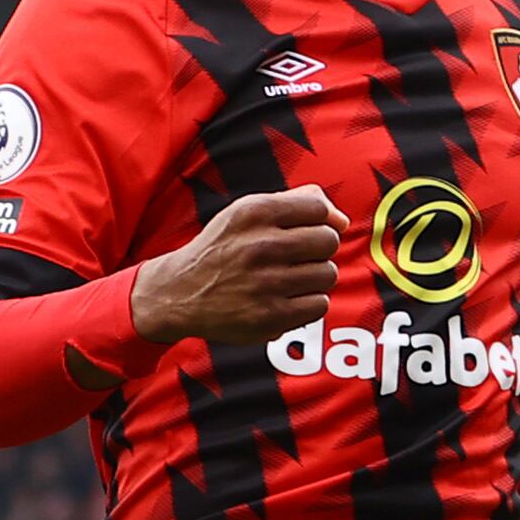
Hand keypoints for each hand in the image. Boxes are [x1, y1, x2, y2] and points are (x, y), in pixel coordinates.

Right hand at [130, 185, 347, 346]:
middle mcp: (260, 246)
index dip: (321, 220)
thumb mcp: (246, 212)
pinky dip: (309, 303)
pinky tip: (288, 298)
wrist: (180, 293)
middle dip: (320, 249)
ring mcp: (265, 284)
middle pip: (328, 241)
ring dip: (315, 277)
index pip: (318, 209)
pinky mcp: (270, 317)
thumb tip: (340, 218)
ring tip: (291, 279)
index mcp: (254, 213)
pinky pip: (319, 305)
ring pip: (327, 274)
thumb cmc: (223, 249)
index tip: (309, 231)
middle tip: (299, 257)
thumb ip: (294, 203)